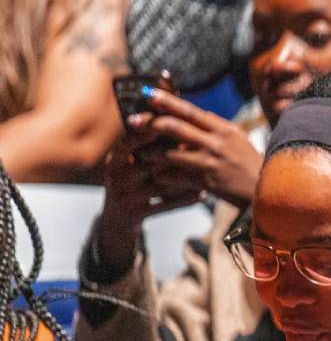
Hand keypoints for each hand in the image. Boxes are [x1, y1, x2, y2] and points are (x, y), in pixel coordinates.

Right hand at [93, 131, 206, 279]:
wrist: (116, 222)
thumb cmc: (130, 185)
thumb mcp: (129, 165)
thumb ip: (144, 146)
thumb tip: (171, 118)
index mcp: (114, 160)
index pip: (130, 142)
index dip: (150, 132)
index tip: (174, 123)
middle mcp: (116, 176)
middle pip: (149, 162)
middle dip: (175, 154)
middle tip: (201, 148)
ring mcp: (124, 196)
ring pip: (160, 184)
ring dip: (186, 178)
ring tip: (208, 172)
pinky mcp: (135, 213)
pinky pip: (165, 205)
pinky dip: (184, 199)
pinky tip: (202, 195)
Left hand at [140, 89, 261, 208]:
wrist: (263, 191)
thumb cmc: (249, 163)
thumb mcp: (238, 139)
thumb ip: (217, 126)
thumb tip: (200, 113)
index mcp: (223, 129)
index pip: (191, 110)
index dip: (168, 101)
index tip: (148, 93)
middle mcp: (216, 143)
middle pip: (176, 128)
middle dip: (151, 123)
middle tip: (132, 121)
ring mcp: (210, 163)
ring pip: (171, 153)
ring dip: (151, 153)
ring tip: (139, 152)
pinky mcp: (206, 182)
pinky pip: (176, 177)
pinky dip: (163, 176)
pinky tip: (155, 176)